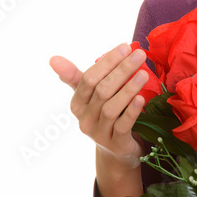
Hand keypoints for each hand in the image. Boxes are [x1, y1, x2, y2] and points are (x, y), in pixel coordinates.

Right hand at [49, 43, 148, 166]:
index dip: (107, 62)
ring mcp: (99, 133)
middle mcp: (84, 119)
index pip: (88, 79)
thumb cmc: (105, 114)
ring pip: (111, 107)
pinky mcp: (116, 144)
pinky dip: (132, 111)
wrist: (118, 150)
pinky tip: (142, 98)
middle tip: (139, 54)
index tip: (125, 46)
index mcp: (77, 104)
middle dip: (121, 70)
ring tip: (144, 73)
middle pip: (101, 90)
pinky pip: (123, 125)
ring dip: (128, 88)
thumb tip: (53, 58)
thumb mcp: (92, 96)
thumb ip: (77, 77)